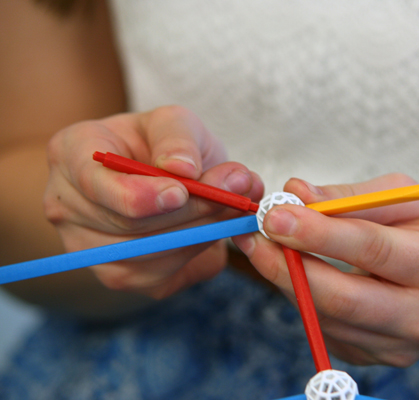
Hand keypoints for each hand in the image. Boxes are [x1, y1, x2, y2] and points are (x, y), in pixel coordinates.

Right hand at [44, 105, 263, 298]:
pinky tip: (217, 226)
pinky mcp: (120, 276)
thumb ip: (179, 138)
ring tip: (237, 204)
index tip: (181, 191)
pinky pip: (165, 275)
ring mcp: (90, 248)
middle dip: (191, 211)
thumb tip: (184, 168)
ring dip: (203, 232)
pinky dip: (199, 251)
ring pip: (150, 256)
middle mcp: (67, 207)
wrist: (159, 176)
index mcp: (71, 155)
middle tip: (238, 191)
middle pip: (128, 225)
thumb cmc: (161, 144)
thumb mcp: (172, 122)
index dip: (139, 194)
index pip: (93, 183)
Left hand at [233, 174, 418, 366]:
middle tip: (251, 235)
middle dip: (287, 265)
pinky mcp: (375, 358)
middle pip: (342, 298)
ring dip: (285, 279)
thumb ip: (348, 196)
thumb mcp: (401, 197)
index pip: (372, 249)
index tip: (274, 215)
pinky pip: (324, 328)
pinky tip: (293, 270)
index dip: (318, 233)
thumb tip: (295, 192)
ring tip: (263, 245)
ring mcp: (400, 347)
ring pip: (325, 315)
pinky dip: (300, 296)